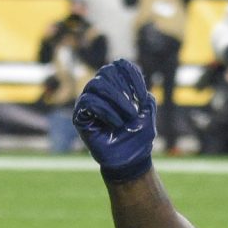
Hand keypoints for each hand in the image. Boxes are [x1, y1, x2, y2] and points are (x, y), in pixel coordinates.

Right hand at [72, 60, 156, 182]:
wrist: (129, 161)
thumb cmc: (138, 138)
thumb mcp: (148, 116)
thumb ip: (145, 98)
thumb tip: (140, 89)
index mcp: (117, 87)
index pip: (119, 66)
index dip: (131, 74)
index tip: (143, 96)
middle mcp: (100, 91)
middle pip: (106, 72)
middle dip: (124, 90)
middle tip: (134, 112)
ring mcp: (88, 102)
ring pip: (97, 85)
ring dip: (117, 99)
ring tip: (129, 117)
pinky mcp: (80, 115)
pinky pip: (88, 101)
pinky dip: (106, 110)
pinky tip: (117, 123)